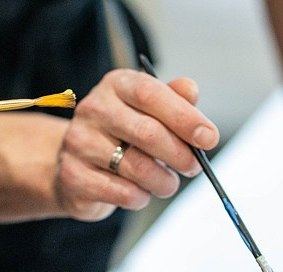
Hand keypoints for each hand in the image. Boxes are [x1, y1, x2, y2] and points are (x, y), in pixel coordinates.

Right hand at [53, 68, 218, 220]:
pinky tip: (139, 190)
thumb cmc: (122, 132)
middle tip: (193, 166)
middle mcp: (93, 108)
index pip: (149, 93)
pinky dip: (141, 197)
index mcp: (116, 85)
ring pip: (138, 168)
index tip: (209, 137)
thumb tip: (191, 90)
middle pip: (147, 133)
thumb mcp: (149, 109)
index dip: (183, 116)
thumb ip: (174, 99)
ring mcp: (79, 141)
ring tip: (166, 181)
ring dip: (164, 181)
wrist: (78, 160)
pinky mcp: (73, 175)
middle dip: (181, 155)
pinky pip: (122, 193)